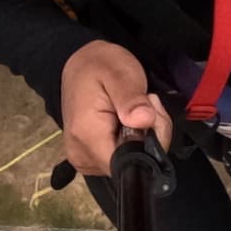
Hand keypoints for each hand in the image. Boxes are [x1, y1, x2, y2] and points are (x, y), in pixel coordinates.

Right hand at [59, 39, 169, 176]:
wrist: (81, 65)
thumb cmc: (100, 66)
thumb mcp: (120, 73)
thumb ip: (132, 98)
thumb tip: (144, 121)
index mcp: (87, 136)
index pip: (130, 164)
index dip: (148, 144)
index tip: (148, 115)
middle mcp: (82, 156)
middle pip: (133, 165)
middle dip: (149, 137)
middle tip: (144, 106)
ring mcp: (85, 160)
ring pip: (131, 163)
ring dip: (143, 138)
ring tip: (134, 110)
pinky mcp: (91, 159)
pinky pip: (122, 159)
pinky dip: (133, 141)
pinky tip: (127, 121)